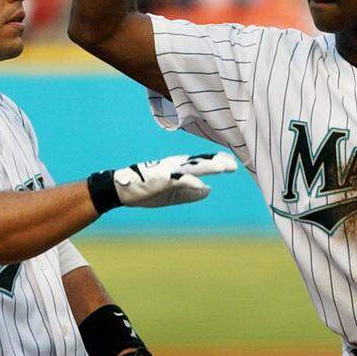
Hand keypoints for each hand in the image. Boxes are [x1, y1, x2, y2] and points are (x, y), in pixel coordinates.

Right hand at [114, 152, 237, 207]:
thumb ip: (192, 192)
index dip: (217, 161)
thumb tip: (209, 190)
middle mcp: (176, 165)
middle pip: (201, 162)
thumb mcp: (174, 194)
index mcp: (180, 167)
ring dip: (208, 167)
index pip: (202, 162)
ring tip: (223, 168)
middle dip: (218, 163)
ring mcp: (169, 170)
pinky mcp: (161, 178)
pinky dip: (191, 182)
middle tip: (234, 165)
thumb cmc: (148, 190)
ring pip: (193, 167)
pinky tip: (202, 185)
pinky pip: (179, 180)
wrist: (121, 189)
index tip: (232, 161)